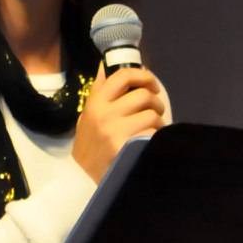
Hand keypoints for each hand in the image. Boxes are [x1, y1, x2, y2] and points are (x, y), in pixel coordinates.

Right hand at [72, 65, 166, 184]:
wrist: (82, 179)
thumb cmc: (88, 145)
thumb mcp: (87, 116)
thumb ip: (98, 91)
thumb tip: (104, 64)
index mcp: (95, 103)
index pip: (122, 76)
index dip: (142, 75)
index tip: (151, 83)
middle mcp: (105, 114)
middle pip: (143, 95)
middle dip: (155, 102)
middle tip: (155, 110)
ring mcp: (117, 132)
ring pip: (152, 115)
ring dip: (159, 122)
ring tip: (153, 129)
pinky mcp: (128, 148)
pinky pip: (153, 134)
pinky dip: (156, 137)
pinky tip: (150, 142)